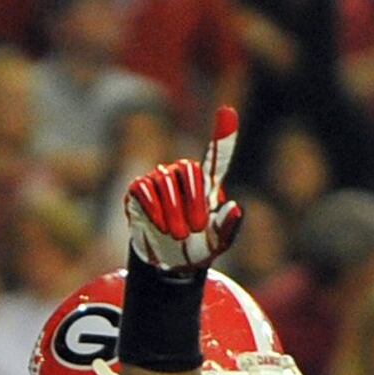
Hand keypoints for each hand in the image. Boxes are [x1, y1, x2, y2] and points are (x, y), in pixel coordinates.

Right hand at [124, 104, 243, 272]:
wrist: (169, 263)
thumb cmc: (199, 247)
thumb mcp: (217, 244)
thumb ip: (227, 227)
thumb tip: (235, 207)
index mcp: (207, 183)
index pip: (216, 156)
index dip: (223, 136)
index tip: (228, 111)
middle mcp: (182, 174)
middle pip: (188, 170)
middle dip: (193, 200)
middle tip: (196, 228)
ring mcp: (159, 180)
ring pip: (165, 183)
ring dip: (174, 212)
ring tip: (179, 235)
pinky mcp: (138, 190)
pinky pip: (144, 189)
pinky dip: (154, 209)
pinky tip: (161, 226)